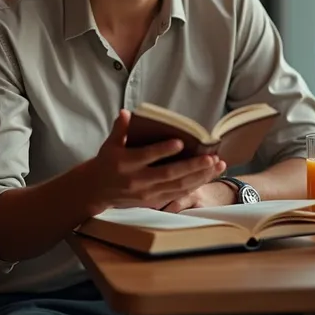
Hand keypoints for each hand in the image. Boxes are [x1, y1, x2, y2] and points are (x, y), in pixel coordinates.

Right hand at [85, 110, 225, 212]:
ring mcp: (147, 194)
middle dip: (193, 167)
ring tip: (217, 166)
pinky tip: (207, 177)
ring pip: (178, 187)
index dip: (164, 150)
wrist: (96, 191)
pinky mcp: (153, 201)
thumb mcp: (109, 144)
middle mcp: (138, 180)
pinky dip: (193, 186)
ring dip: (200, 177)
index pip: (147, 156)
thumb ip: (120, 129)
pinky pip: (177, 195)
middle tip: (212, 158)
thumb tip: (126, 112)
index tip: (180, 142)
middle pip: (169, 175)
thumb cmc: (107, 162)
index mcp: (126, 163)